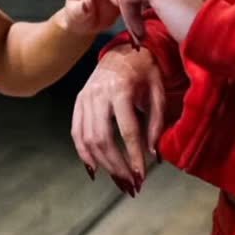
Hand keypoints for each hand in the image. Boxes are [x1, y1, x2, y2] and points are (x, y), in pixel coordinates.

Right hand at [72, 44, 167, 190]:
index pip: (127, 131)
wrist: (122, 49)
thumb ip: (157, 122)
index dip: (134, 156)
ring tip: (119, 182)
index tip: (142, 177)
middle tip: (131, 185)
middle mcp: (98, 94)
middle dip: (117, 167)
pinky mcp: (78, 103)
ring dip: (103, 165)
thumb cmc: (145, 71)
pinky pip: (76, 133)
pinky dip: (83, 154)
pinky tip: (95, 170)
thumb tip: (153, 154)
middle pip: (103, 139)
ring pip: (87, 139)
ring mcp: (84, 99)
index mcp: (121, 90)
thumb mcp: (158, 91)